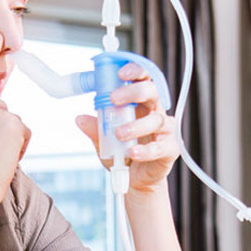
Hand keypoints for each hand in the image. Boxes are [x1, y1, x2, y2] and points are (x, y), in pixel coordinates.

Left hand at [74, 63, 178, 193]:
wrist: (135, 179)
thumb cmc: (123, 153)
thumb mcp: (104, 140)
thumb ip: (96, 129)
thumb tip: (80, 119)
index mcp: (141, 104)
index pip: (143, 79)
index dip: (136, 71)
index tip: (121, 72)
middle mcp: (155, 112)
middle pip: (153, 92)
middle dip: (134, 91)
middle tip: (114, 98)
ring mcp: (165, 130)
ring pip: (156, 120)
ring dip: (136, 125)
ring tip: (119, 133)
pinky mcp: (170, 149)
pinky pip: (160, 147)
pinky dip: (145, 150)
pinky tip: (133, 153)